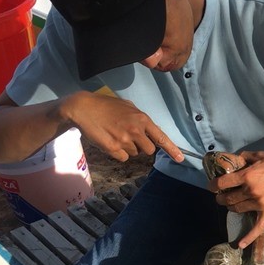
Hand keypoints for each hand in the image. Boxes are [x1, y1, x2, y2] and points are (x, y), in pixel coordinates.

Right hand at [62, 91, 183, 162]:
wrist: (83, 107)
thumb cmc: (105, 105)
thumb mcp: (127, 106)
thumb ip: (139, 118)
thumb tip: (147, 128)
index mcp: (142, 119)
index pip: (161, 137)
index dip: (172, 149)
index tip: (181, 159)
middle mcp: (135, 131)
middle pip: (149, 150)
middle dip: (142, 146)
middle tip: (129, 137)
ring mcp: (124, 140)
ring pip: (134, 153)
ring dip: (127, 148)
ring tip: (115, 134)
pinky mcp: (112, 148)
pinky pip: (122, 157)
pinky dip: (117, 152)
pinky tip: (109, 140)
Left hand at [209, 151, 263, 247]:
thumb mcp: (260, 155)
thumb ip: (244, 157)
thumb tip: (234, 159)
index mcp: (247, 176)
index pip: (223, 183)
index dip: (214, 185)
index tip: (212, 186)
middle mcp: (251, 191)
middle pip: (228, 198)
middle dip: (221, 198)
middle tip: (221, 196)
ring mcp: (259, 203)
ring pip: (238, 209)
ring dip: (231, 207)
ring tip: (230, 205)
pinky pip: (257, 227)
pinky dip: (248, 237)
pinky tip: (240, 244)